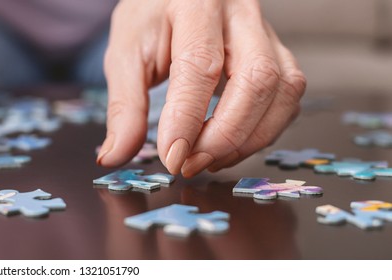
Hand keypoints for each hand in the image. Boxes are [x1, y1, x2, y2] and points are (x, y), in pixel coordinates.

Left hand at [97, 0, 305, 176]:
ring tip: (207, 159)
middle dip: (225, 135)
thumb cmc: (150, 18)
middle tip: (189, 164)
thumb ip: (124, 107)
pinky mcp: (278, 53)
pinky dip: (262, 131)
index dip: (188, 118)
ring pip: (283, 91)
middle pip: (257, 79)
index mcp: (195, 4)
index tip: (172, 157)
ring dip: (248, 139)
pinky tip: (228, 145)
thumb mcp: (125, 55)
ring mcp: (266, 32)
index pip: (200, 66)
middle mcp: (240, 13)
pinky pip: (287, 99)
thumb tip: (115, 156)